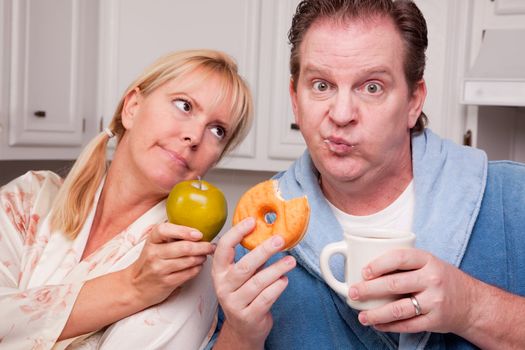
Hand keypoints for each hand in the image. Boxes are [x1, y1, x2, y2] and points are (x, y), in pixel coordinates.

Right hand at [125, 222, 214, 307]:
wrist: (135, 286)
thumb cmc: (149, 262)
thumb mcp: (155, 245)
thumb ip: (171, 236)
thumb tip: (197, 230)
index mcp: (152, 240)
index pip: (165, 230)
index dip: (184, 231)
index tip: (198, 234)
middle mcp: (154, 254)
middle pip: (183, 248)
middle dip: (202, 247)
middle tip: (210, 246)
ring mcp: (159, 269)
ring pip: (188, 261)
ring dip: (201, 258)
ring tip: (204, 256)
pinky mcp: (166, 282)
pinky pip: (188, 274)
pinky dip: (197, 268)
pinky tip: (198, 266)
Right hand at [212, 217, 295, 348]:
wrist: (243, 329)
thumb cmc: (245, 296)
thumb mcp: (241, 277)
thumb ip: (250, 259)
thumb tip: (269, 235)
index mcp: (219, 273)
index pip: (223, 249)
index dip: (236, 233)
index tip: (251, 221)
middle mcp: (223, 288)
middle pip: (244, 266)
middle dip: (264, 251)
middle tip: (279, 240)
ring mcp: (234, 303)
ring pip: (258, 282)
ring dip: (277, 269)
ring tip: (290, 261)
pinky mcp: (248, 316)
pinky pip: (266, 298)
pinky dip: (277, 287)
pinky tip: (284, 279)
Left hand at [349, 248, 477, 334]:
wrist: (472, 303)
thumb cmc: (441, 279)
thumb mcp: (428, 263)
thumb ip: (404, 263)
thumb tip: (366, 267)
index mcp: (428, 260)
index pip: (399, 258)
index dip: (379, 264)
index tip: (363, 271)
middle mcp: (432, 279)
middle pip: (394, 284)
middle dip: (369, 289)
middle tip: (352, 292)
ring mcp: (434, 301)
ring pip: (398, 309)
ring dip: (376, 314)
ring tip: (361, 316)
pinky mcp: (435, 321)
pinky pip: (407, 325)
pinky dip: (389, 326)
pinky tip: (377, 324)